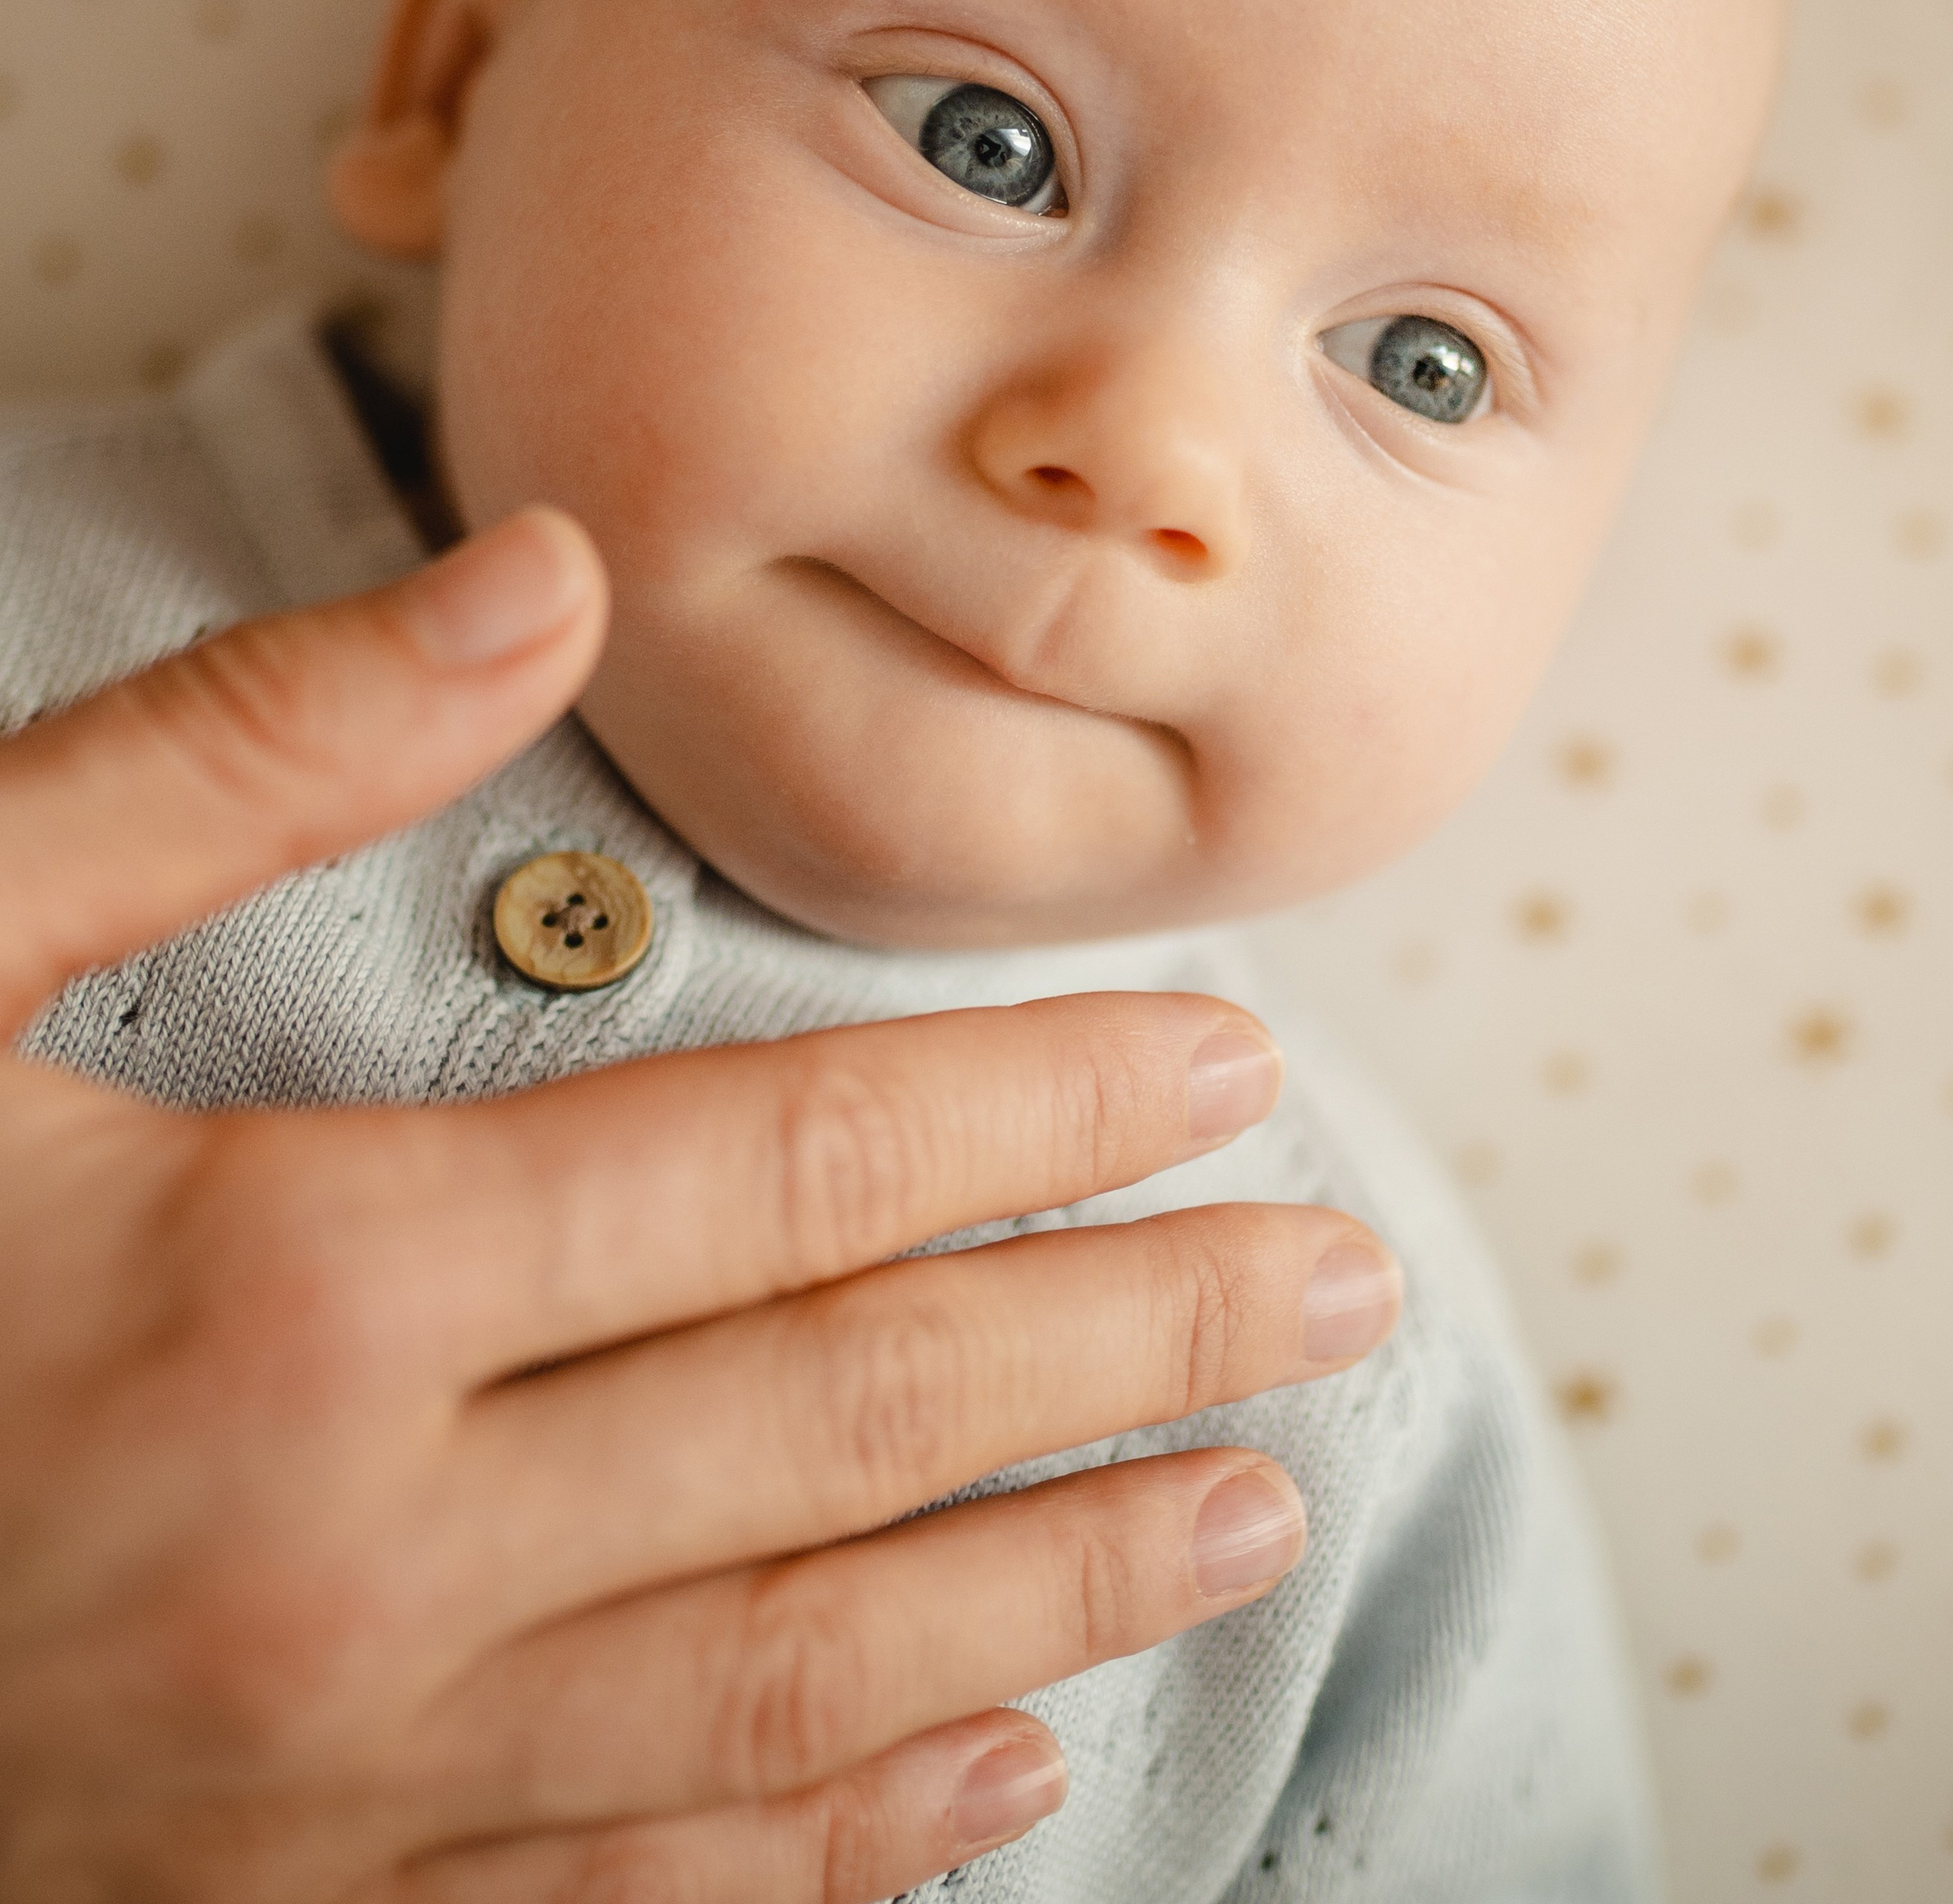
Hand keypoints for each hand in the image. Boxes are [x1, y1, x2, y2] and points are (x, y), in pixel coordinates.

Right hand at [0, 511, 1400, 1900]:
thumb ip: (237, 752)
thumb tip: (539, 575)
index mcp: (297, 1285)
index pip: (791, 1171)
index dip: (1032, 1110)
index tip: (1220, 1072)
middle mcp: (364, 1556)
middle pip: (852, 1423)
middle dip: (1128, 1339)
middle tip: (1336, 1282)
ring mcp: (337, 1781)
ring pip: (797, 1681)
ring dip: (1057, 1583)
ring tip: (1253, 1506)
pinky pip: (631, 1903)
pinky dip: (836, 1846)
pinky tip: (997, 1783)